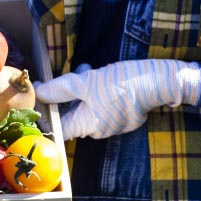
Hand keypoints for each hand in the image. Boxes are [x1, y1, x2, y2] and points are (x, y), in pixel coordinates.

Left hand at [34, 59, 200, 140]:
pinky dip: (97, 90)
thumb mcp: (85, 83)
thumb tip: (39, 92)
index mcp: (86, 126)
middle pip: (72, 114)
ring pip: (87, 105)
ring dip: (82, 87)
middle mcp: (98, 129)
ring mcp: (112, 123)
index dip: (46, 114)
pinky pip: (101, 104)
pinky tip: (101, 74)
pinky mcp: (123, 115)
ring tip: (88, 70)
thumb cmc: (122, 84)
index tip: (41, 98)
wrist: (160, 81)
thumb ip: (59, 90)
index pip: (57, 128)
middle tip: (69, 76)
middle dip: (67, 94)